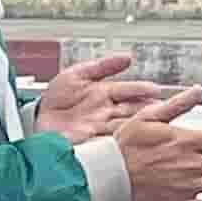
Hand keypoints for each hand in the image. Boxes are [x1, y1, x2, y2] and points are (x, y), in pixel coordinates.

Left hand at [34, 50, 166, 147]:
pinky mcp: (92, 142)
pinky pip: (110, 140)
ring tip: (153, 126)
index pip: (129, 91)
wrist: (36, 120)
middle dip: (148, 110)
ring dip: (138, 126)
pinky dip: (120, 140)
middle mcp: (106, 112)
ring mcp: (100, 128)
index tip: (157, 90)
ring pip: (124, 126)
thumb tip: (127, 57)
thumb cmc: (56, 99)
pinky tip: (130, 140)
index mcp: (105, 95)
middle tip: (165, 109)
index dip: (142, 90)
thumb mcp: (76, 75)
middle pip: (132, 110)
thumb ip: (101, 66)